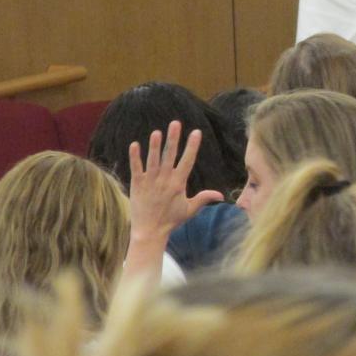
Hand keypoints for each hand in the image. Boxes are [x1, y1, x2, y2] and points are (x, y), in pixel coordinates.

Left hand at [128, 121, 223, 241]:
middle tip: (176, 123)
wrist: (150, 232)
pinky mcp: (137, 185)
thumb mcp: (190, 210)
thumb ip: (204, 198)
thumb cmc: (171, 221)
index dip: (192, 146)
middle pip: (170, 155)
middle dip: (173, 139)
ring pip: (153, 160)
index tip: (196, 132)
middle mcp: (165, 180)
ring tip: (156, 132)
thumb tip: (221, 196)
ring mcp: (150, 182)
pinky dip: (135, 157)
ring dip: (154, 145)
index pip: (187, 161)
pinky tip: (134, 144)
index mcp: (178, 184)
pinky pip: (136, 168)